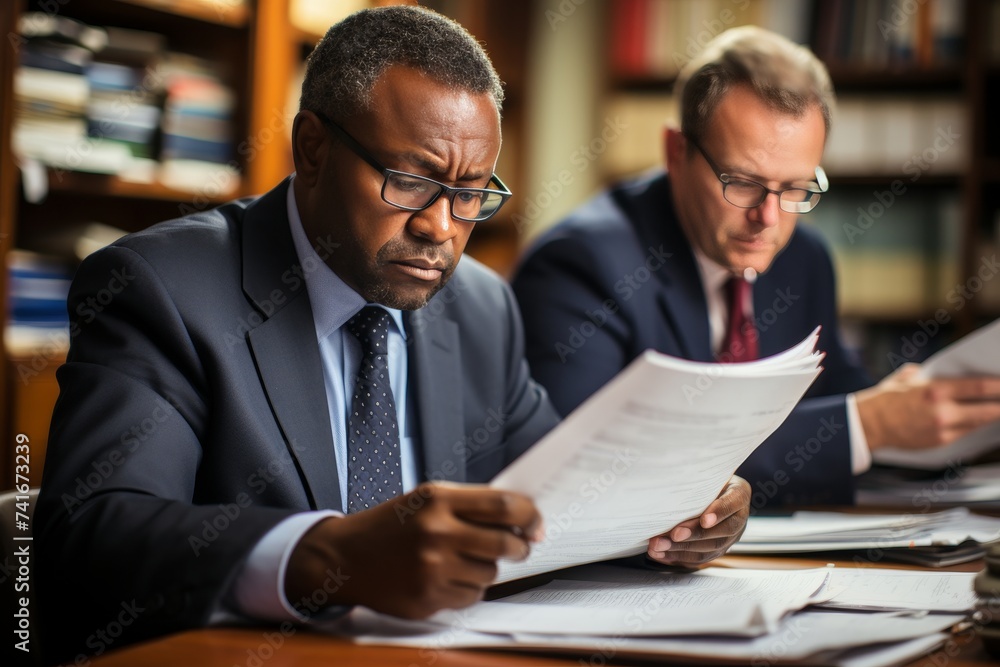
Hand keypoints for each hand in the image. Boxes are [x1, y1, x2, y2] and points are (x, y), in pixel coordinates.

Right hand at [284, 482, 540, 619]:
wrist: (345, 556)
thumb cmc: (391, 525)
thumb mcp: (426, 499)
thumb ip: (470, 504)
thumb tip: (522, 518)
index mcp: (438, 499)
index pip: (503, 505)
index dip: (530, 515)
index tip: (537, 523)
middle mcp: (436, 532)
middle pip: (505, 543)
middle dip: (519, 546)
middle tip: (517, 545)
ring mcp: (432, 568)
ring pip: (491, 573)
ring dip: (488, 568)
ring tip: (464, 559)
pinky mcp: (427, 598)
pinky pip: (471, 596)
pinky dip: (468, 588)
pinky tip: (447, 577)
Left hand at [646, 476, 749, 565]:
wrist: (713, 488)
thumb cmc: (706, 477)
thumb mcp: (707, 473)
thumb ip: (697, 480)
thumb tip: (667, 483)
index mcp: (739, 494)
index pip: (732, 504)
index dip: (718, 513)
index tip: (704, 520)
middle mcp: (739, 518)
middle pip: (720, 532)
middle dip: (694, 535)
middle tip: (673, 534)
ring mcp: (730, 537)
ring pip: (708, 549)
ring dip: (681, 550)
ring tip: (659, 546)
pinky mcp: (717, 549)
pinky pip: (699, 558)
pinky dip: (677, 557)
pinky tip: (660, 554)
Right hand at [855, 363, 999, 449]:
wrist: (870, 424)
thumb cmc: (886, 398)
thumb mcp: (907, 377)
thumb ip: (930, 373)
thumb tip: (948, 370)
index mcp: (935, 390)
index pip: (979, 387)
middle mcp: (942, 411)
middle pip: (988, 410)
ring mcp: (943, 429)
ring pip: (979, 422)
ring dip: (993, 416)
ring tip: (998, 409)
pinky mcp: (941, 441)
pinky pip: (966, 432)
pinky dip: (975, 424)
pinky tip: (981, 419)